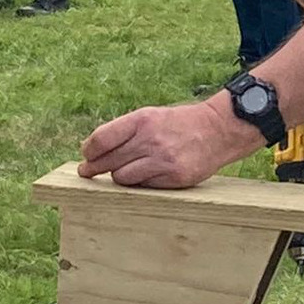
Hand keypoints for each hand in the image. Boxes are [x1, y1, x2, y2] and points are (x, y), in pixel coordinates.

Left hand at [79, 101, 251, 187]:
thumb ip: (123, 131)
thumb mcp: (150, 116)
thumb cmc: (177, 124)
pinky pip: (142, 186)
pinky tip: (144, 176)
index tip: (86, 156)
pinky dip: (139, 183)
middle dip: (93, 168)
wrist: (217, 130)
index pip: (101, 139)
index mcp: (141, 120)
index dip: (89, 151)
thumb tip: (91, 149)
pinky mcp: (174, 177)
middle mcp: (150, 140)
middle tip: (87, 173)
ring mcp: (162, 160)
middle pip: (108, 161)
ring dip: (118, 177)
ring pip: (122, 178)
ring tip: (121, 173)